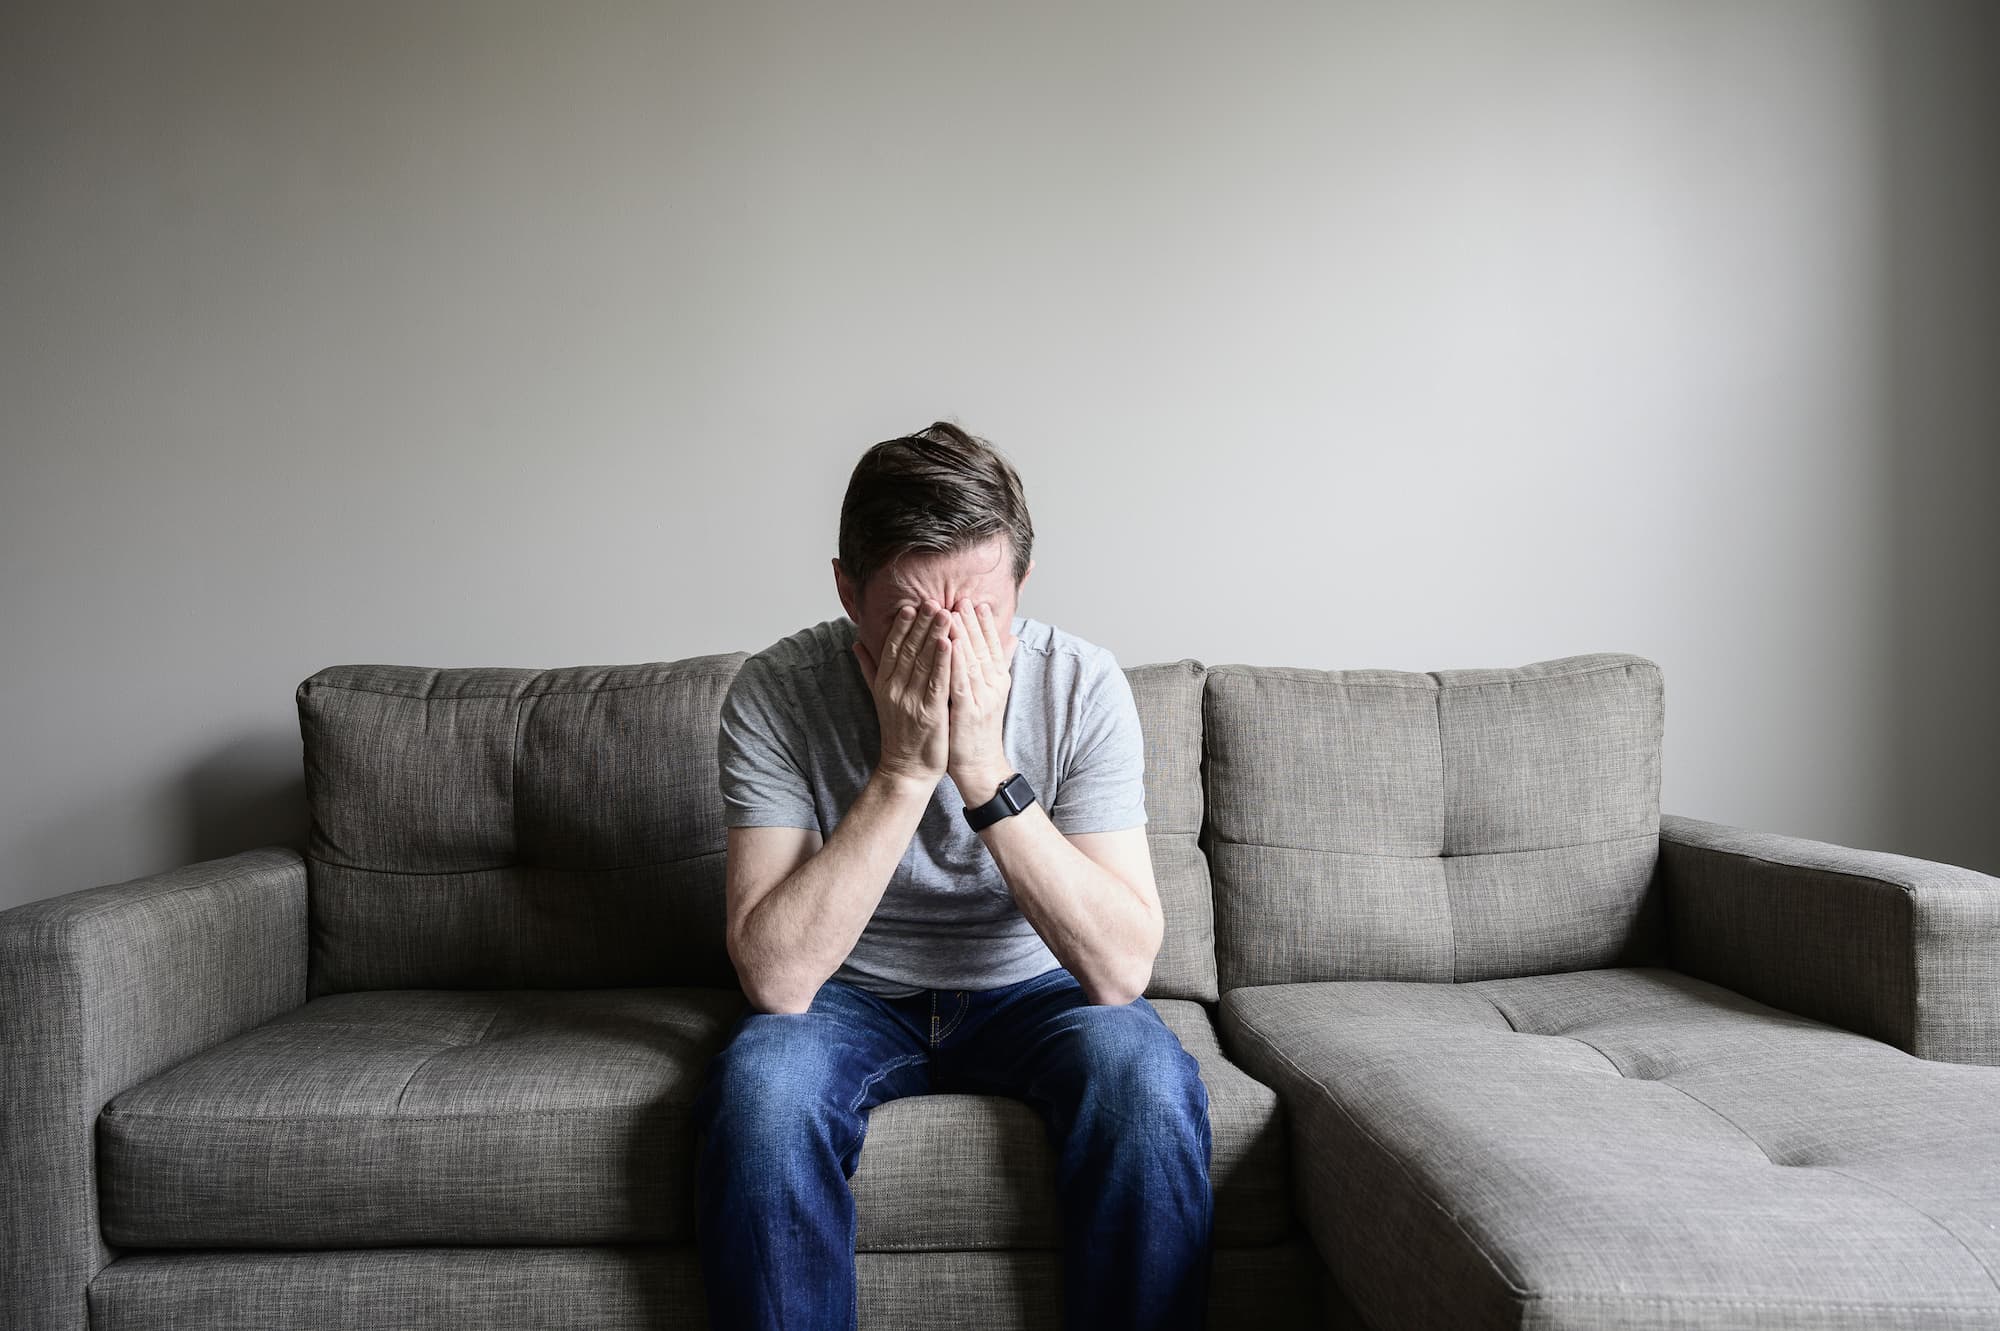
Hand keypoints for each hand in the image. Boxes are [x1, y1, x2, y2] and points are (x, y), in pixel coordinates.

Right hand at [851, 603, 951, 783]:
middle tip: (932, 600)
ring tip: (945, 613)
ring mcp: (912, 702)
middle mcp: (896, 690)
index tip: (910, 606)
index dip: (901, 627)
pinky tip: (950, 643)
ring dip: (934, 635)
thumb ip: (869, 669)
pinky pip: (937, 683)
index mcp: (884, 685)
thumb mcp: (879, 698)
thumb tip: (856, 643)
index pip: (893, 649)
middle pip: (909, 650)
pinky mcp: (930, 714)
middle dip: (921, 624)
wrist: (906, 769)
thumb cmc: (898, 733)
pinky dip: (944, 661)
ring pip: (924, 663)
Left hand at [944, 595, 1018, 797]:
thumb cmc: (978, 730)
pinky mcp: (969, 710)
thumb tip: (1012, 638)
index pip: (992, 645)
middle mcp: (994, 685)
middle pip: (982, 647)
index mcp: (998, 680)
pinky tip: (947, 644)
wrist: (980, 766)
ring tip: (952, 612)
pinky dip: (955, 661)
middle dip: (971, 622)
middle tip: (961, 598)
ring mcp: (983, 697)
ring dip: (962, 635)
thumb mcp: (991, 694)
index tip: (975, 602)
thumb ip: (998, 665)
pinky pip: (961, 681)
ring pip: (972, 660)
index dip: (983, 623)